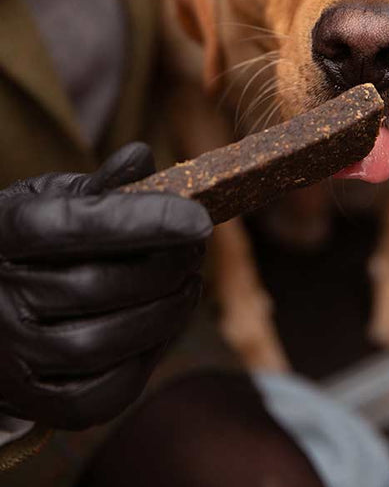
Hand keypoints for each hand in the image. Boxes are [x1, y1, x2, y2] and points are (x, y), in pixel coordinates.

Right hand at [0, 143, 211, 429]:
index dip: (142, 221)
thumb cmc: (31, 243)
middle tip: (196, 248)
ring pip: (101, 344)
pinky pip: (103, 392)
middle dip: (164, 267)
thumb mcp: (50, 200)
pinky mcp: (35, 401)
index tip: (199, 218)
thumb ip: (99, 185)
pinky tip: (165, 324)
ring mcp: (10, 357)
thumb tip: (142, 157)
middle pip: (95, 286)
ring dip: (164, 313)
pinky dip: (147, 358)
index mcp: (4, 232)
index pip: (75, 225)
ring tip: (188, 283)